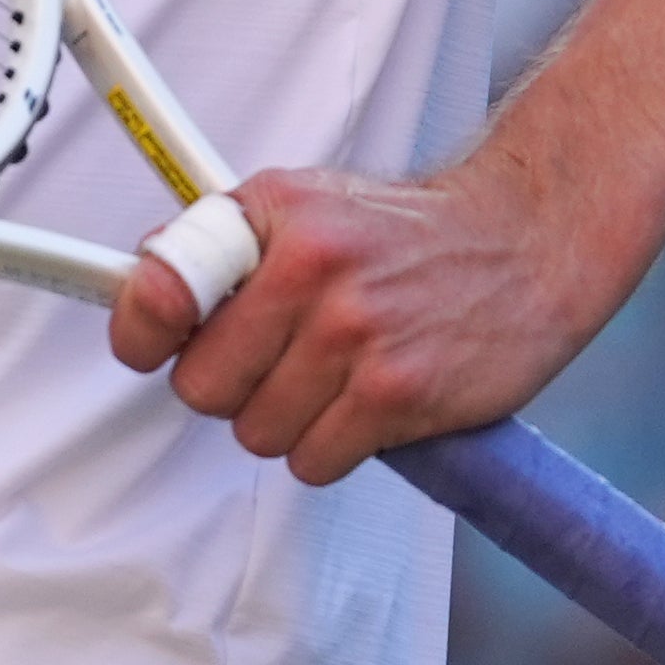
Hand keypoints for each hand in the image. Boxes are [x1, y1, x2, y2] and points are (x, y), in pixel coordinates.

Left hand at [106, 159, 599, 485]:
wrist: (526, 242)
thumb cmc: (404, 232)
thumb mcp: (304, 203)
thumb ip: (223, 243)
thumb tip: (138, 285)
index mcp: (275, 216)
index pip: (161, 288)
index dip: (141, 331)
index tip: (147, 345)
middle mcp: (311, 272)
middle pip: (201, 385)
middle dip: (226, 386)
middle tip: (269, 363)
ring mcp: (356, 337)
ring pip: (255, 432)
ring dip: (281, 421)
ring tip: (324, 381)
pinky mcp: (398, 396)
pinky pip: (312, 461)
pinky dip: (326, 449)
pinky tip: (357, 409)